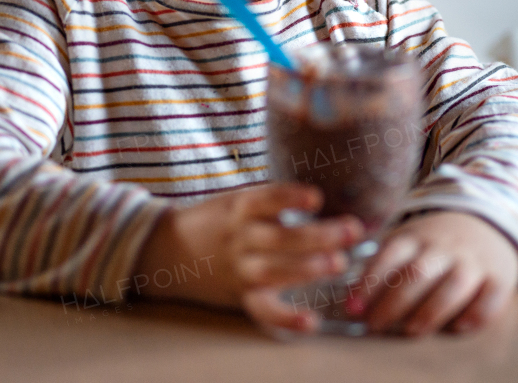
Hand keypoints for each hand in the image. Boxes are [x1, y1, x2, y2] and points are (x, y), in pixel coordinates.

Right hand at [131, 182, 364, 333]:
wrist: (167, 250)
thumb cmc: (215, 220)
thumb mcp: (236, 199)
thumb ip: (271, 200)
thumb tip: (322, 196)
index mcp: (239, 207)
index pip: (265, 199)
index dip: (290, 198)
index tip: (316, 197)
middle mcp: (239, 238)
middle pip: (278, 238)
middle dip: (317, 235)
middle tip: (350, 230)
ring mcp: (239, 268)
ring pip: (273, 270)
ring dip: (307, 268)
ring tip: (338, 264)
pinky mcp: (241, 295)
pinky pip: (263, 310)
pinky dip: (287, 318)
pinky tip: (311, 321)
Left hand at [347, 210, 517, 336]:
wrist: (486, 220)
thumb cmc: (435, 243)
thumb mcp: (407, 242)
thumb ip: (383, 267)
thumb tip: (352, 299)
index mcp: (416, 237)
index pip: (389, 256)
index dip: (369, 283)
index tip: (353, 307)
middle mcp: (444, 247)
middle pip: (418, 273)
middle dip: (394, 301)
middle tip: (376, 324)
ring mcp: (473, 261)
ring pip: (454, 283)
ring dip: (431, 309)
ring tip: (412, 330)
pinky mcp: (499, 276)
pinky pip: (492, 295)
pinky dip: (477, 312)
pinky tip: (460, 327)